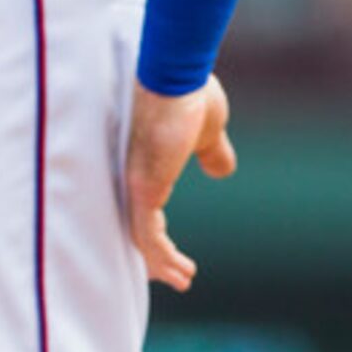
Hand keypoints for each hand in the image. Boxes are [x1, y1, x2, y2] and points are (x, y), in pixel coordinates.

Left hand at [125, 75, 235, 290]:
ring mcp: (132, 181)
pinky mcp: (142, 186)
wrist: (176, 72)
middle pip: (132, 224)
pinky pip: (145, 233)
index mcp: (142, 162)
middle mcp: (129, 174)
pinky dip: (159, 256)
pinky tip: (177, 271)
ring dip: (160, 262)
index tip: (170, 253)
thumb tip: (221, 169)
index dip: (154, 231)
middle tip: (171, 276)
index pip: (141, 205)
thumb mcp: (208, 129)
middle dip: (152, 255)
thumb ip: (211, 151)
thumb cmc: (187, 92)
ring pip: (138, 235)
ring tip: (182, 279)